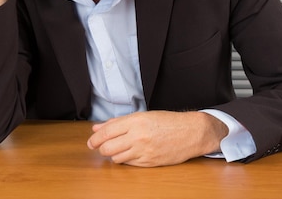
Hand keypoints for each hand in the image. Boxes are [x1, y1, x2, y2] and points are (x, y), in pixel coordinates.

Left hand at [86, 111, 228, 166]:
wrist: (191, 133)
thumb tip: (97, 128)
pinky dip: (125, 160)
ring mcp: (144, 151)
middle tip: (100, 147)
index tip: (91, 142)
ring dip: (113, 155)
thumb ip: (118, 122)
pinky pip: (129, 164)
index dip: (95, 138)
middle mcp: (138, 136)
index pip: (106, 132)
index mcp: (135, 121)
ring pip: (116, 158)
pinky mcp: (149, 162)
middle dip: (101, 149)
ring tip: (117, 149)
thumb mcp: (143, 116)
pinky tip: (129, 154)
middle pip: (107, 147)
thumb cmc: (168, 122)